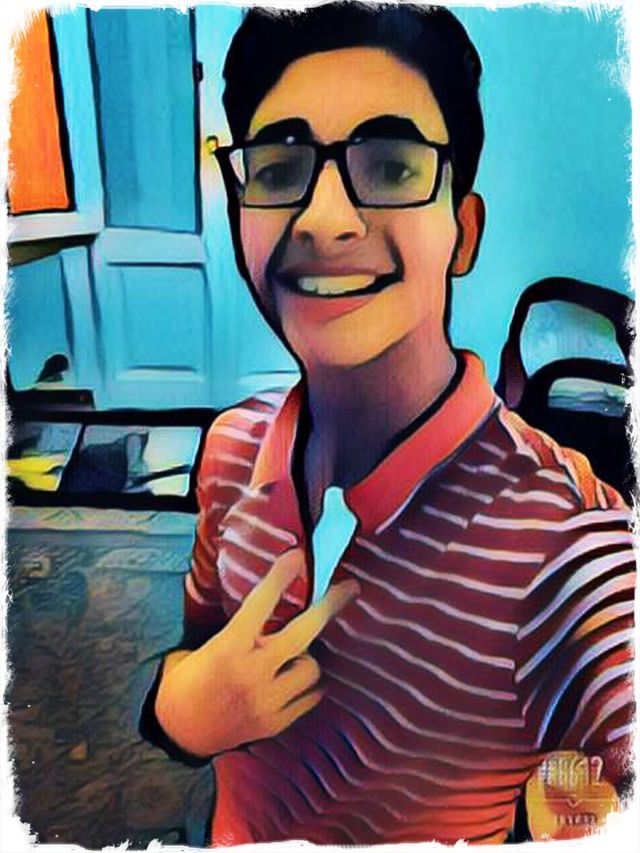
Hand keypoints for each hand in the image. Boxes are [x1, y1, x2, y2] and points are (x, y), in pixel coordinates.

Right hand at [155, 548, 358, 757]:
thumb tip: (273, 604)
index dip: (282, 575)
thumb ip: (239, 629)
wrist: (178, 732)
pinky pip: (310, 697)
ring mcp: (267, 700)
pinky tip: (294, 681)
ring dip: (306, 657)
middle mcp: (252, 671)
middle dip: (330, 604)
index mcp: (229, 646)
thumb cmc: (189, 680)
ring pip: (312, 666)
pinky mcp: (275, 724)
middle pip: (305, 631)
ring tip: (291, 657)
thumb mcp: (206, 645)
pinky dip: (306, 686)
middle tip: (348, 587)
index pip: (261, 602)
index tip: (299, 555)